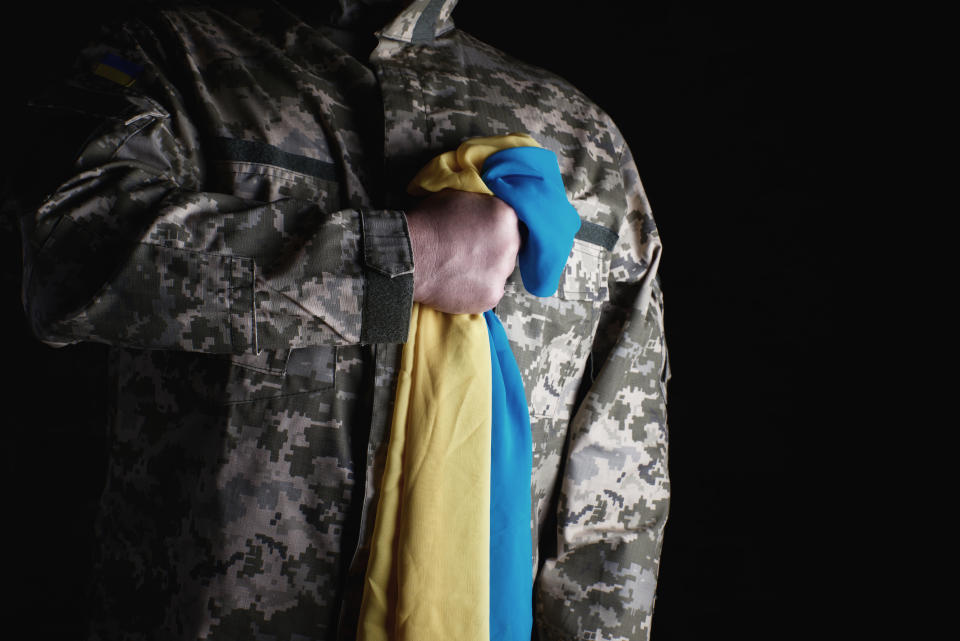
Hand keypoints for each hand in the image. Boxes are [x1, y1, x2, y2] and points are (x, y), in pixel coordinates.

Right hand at [406, 189, 520, 313]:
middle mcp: (510, 244)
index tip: (483, 236)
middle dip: (492, 251)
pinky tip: (458, 283)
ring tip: (460, 269)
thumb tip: (485, 212)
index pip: (511, 225)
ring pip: (499, 272)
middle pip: (508, 249)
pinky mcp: (491, 296)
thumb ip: (481, 206)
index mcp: (505, 217)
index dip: (495, 231)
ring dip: (485, 272)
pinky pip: (489, 293)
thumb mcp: (459, 198)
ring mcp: (501, 272)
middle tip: (469, 254)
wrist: (410, 254)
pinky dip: (476, 290)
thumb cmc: (428, 223)